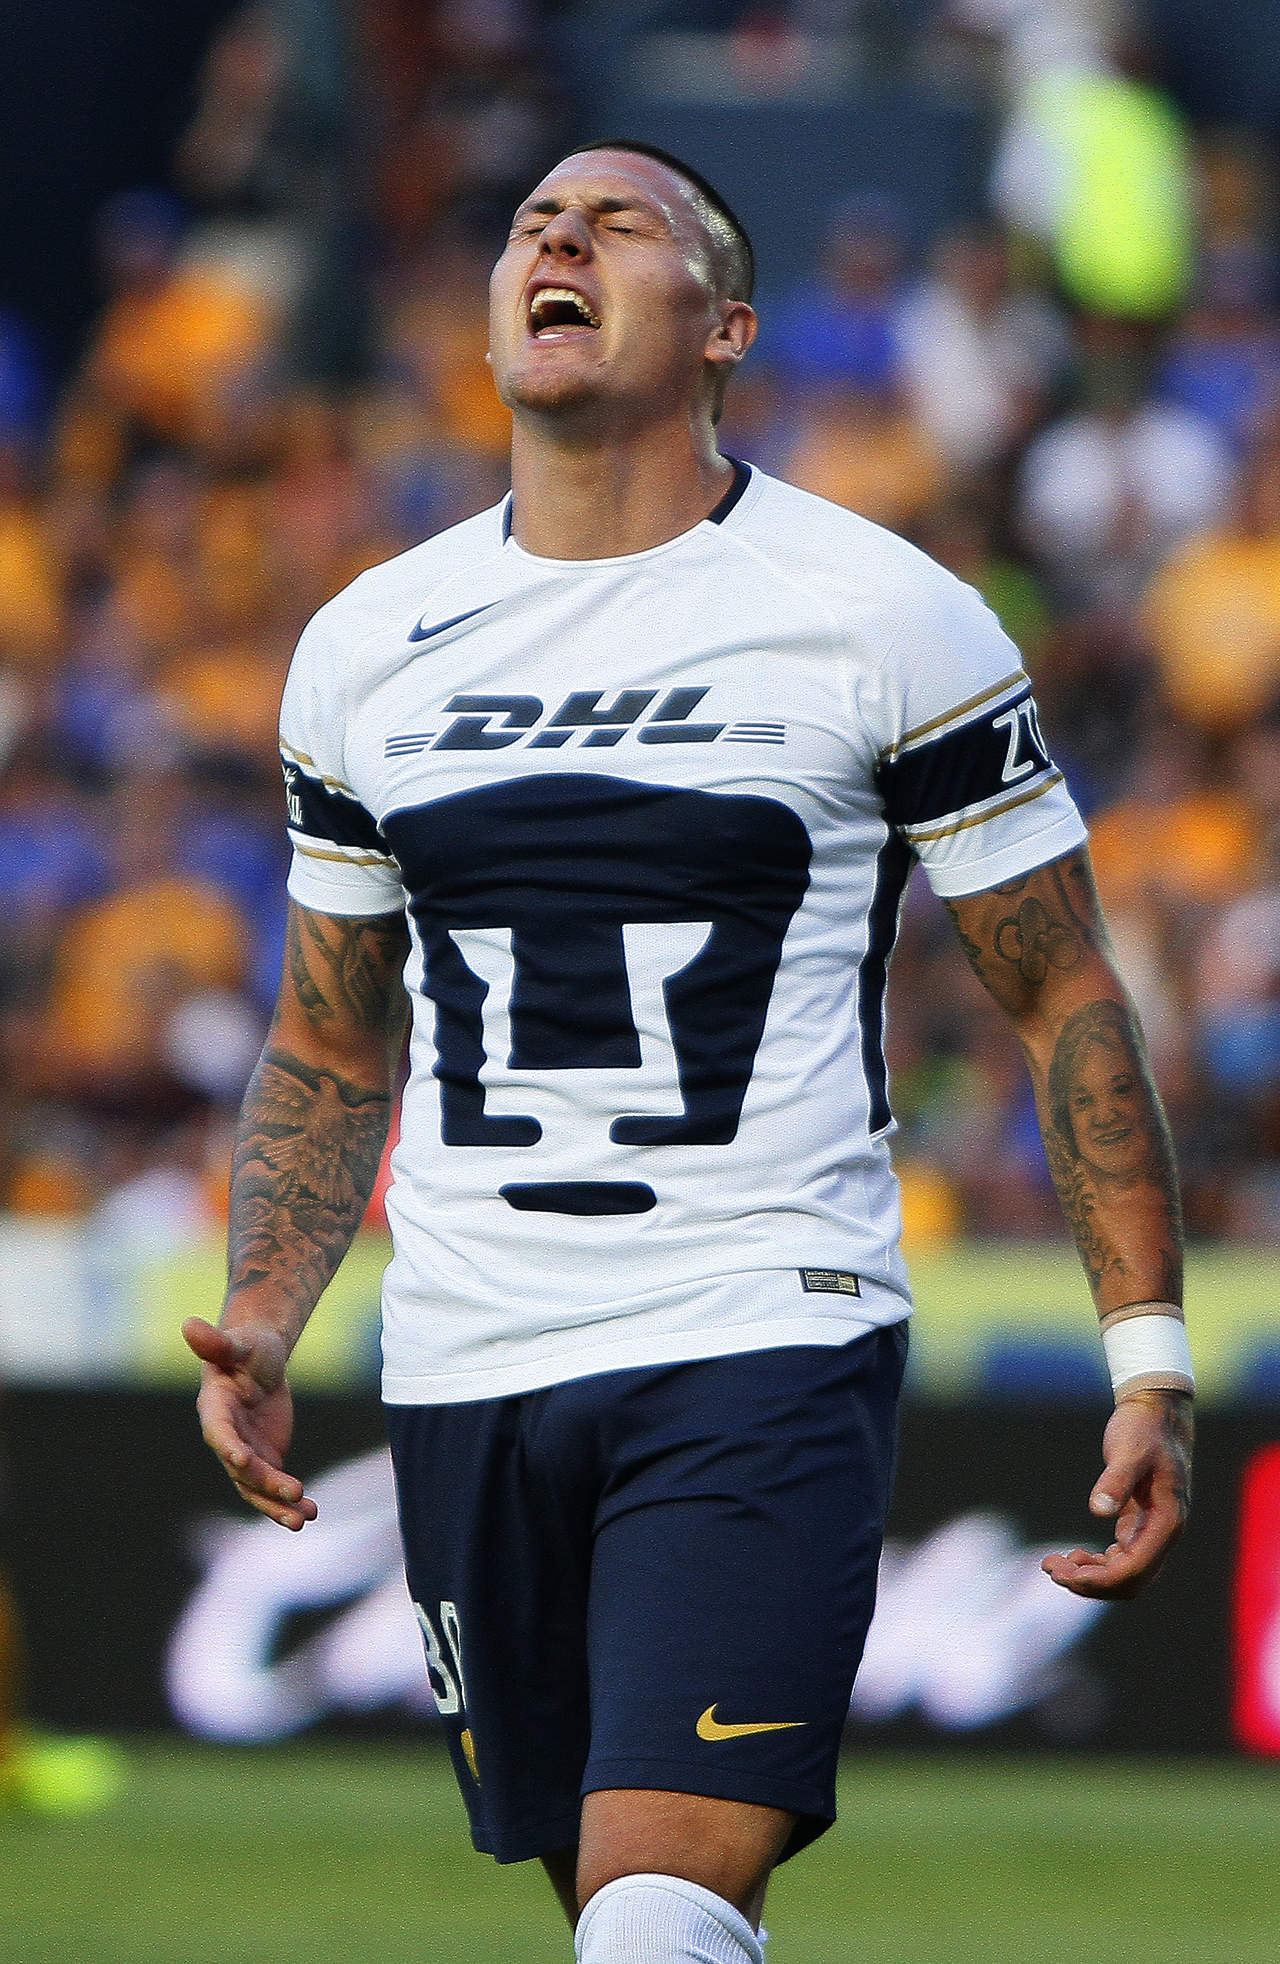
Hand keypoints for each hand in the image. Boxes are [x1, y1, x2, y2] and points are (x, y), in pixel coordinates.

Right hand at [182, 1315, 317, 1530]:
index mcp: (215, 1408)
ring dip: (278, 1505)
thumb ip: (216, 1342)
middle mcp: (226, 1437)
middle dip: (266, 1484)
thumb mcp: (237, 1343)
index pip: (219, 1432)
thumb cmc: (246, 1347)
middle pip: (242, 1468)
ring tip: (304, 1519)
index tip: (244, 1461)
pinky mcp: (264, 1458)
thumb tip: (189, 1323)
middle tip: (295, 1493)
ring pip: (256, 1487)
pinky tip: (312, 1512)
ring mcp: (244, 1451)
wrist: (259, 1361)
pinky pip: (274, 1486)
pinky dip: (290, 1500)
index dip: (229, 1447)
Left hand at [1041, 1389, 1191, 1598]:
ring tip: (1053, 1565)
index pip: (1135, 1569)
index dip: (1101, 1579)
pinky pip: (1120, 1559)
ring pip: (1124, 1574)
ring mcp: (1153, 1531)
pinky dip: (1096, 1564)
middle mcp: (1164, 1533)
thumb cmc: (1143, 1429)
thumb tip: (1099, 1510)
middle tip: (1053, 1571)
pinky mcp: (1139, 1524)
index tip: (1066, 1574)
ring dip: (1090, 1576)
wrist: (1156, 1412)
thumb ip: (1116, 1480)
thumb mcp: (1128, 1451)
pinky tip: (1072, 1556)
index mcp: (1168, 1522)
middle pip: (1131, 1581)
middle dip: (1092, 1583)